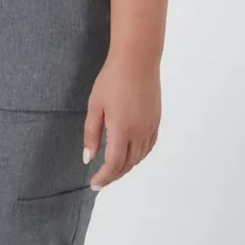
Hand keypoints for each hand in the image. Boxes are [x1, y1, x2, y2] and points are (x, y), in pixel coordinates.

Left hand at [82, 50, 161, 188]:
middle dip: (114, 175)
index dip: (104, 177)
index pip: (114, 164)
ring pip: (140, 157)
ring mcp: (150, 127)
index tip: (94, 184)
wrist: (137, 60)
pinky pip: (149, 146)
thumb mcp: (95, 106)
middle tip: (100, 180)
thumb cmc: (112, 80)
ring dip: (126, 166)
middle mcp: (139, 132)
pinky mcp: (156, 120)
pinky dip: (139, 155)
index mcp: (122, 130)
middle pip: (128, 164)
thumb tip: (89, 158)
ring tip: (113, 169)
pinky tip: (130, 154)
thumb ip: (91, 134)